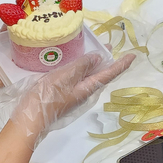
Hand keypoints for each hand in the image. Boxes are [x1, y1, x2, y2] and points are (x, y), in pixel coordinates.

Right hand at [10, 53, 135, 147]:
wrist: (30, 117)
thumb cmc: (48, 96)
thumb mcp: (66, 77)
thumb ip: (82, 66)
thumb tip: (100, 58)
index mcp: (88, 88)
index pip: (109, 74)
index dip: (121, 64)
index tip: (133, 55)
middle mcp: (84, 91)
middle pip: (100, 74)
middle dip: (107, 61)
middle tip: (108, 45)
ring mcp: (74, 93)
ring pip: (88, 76)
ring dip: (93, 63)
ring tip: (94, 49)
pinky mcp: (64, 93)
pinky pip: (77, 77)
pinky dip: (80, 67)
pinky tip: (75, 62)